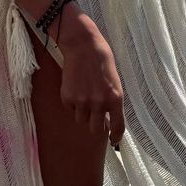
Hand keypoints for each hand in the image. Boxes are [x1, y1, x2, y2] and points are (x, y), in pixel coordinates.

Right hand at [56, 5, 125, 143]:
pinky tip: (75, 89)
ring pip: (81, 120)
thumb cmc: (102, 60)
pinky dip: (72, 104)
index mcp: (116, 98)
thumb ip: (112, 100)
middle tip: (96, 119)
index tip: (113, 140)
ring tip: (84, 97)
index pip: (118, 127)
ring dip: (83, 114)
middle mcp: (99, 103)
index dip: (116, 137)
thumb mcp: (115, 81)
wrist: (82, 45)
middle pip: (96, 129)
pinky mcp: (67, 98)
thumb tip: (110, 117)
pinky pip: (70, 110)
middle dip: (96, 126)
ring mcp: (82, 102)